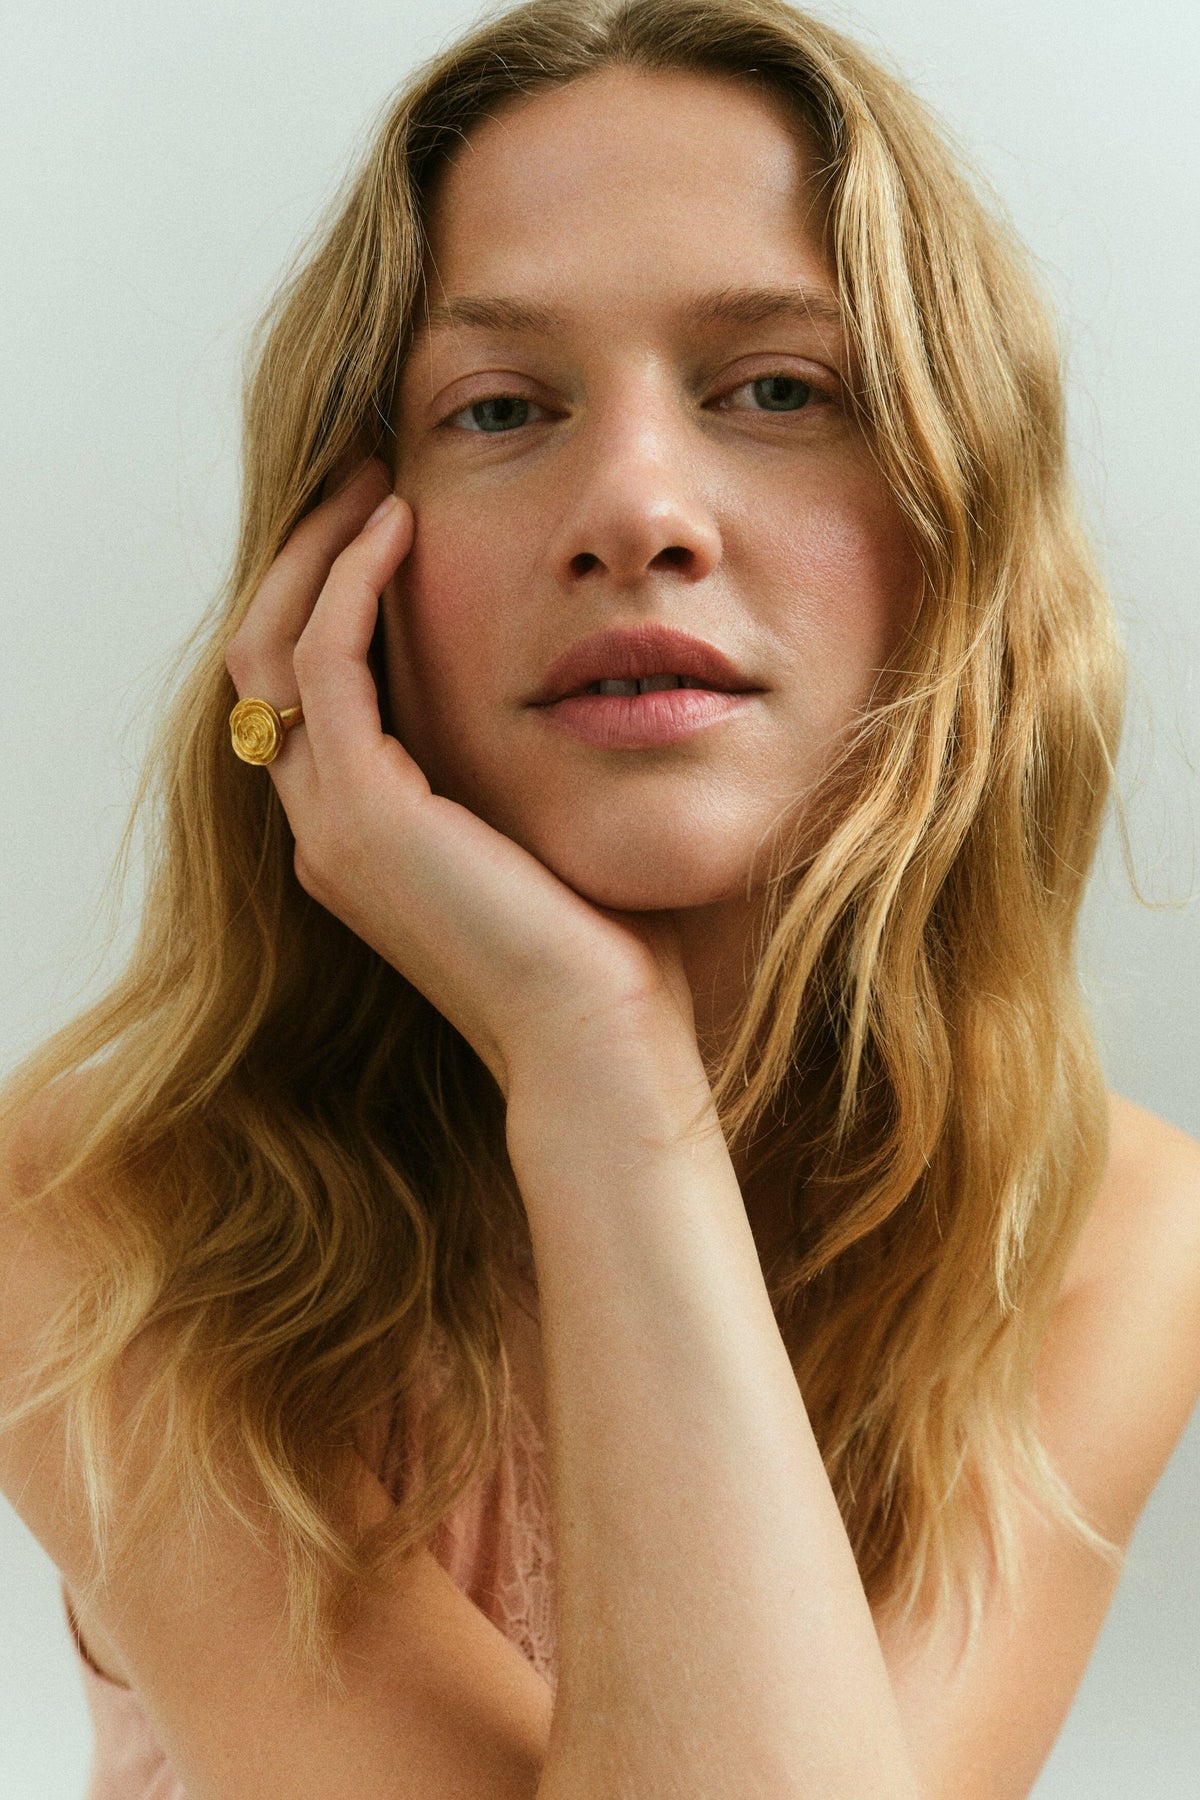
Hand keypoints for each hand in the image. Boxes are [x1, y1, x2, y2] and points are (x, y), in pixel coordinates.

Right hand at [224, 459, 699, 1097]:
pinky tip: (402, 529)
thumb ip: (514, 760)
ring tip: (377, 482)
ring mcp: (332, 826)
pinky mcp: (363, 814)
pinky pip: (327, 663)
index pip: (311, 693)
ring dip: (319, 556)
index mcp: (362, 840)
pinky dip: (353, 586)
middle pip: (270, 661)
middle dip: (310, 560)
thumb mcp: (545, 829)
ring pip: (277, 650)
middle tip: (366, 478)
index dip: (333, 597)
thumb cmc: (606, 944)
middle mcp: (325, 831)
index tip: (391, 520)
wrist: (603, 1033)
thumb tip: (569, 681)